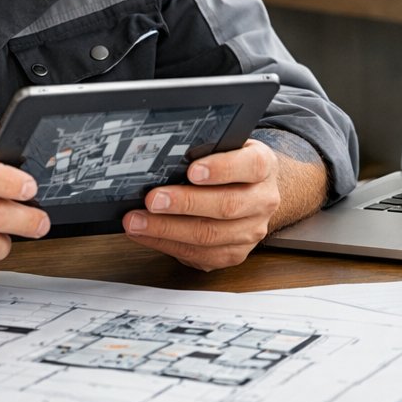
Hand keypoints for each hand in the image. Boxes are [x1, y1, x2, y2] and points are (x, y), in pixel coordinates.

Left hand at [122, 138, 280, 270]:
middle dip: (184, 203)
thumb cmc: (231, 166)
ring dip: (168, 229)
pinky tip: (146, 235)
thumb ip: (205, 149)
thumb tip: (164, 156)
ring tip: (138, 221)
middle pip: (227, 205)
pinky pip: (200, 255)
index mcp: (263, 166)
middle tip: (152, 199)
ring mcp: (251, 231)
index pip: (251, 166)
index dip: (222, 169)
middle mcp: (262, 200)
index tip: (192, 171)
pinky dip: (168, 245)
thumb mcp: (227, 146)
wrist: (254, 192)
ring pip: (210, 235)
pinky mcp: (235, 253)